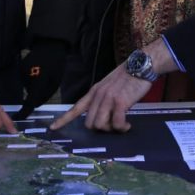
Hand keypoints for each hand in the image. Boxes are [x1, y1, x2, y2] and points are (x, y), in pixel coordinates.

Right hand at [13, 39, 66, 119]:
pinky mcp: (19, 70)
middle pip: (31, 94)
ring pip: (28, 88)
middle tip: (47, 82)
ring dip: (35, 86)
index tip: (19, 119)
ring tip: (44, 74)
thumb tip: (35, 105)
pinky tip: (38, 71)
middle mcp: (27, 78)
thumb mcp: (55, 81)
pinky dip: (31, 80)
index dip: (25, 111)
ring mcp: (21, 73)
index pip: (29, 101)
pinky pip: (26, 81)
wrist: (48, 45)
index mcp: (38, 82)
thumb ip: (45, 95)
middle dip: (38, 93)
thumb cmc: (56, 64)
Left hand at [49, 39, 175, 132]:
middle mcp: (98, 96)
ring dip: (112, 129)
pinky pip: (117, 124)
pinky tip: (128, 125)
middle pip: (89, 123)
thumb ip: (103, 98)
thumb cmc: (129, 76)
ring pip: (100, 125)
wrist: (141, 65)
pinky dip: (122, 128)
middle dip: (101, 129)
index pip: (76, 108)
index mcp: (94, 91)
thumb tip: (104, 114)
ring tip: (122, 125)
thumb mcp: (110, 85)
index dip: (63, 119)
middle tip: (113, 125)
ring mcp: (108, 99)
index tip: (53, 128)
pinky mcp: (120, 102)